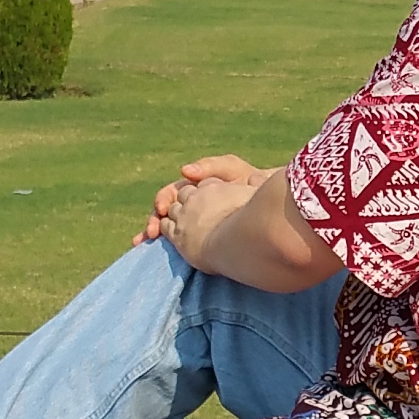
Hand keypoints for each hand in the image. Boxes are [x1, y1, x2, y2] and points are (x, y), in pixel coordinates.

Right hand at [139, 154, 266, 244]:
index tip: (160, 209)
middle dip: (152, 222)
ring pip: (168, 230)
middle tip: (150, 232)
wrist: (271, 201)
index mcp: (194, 188)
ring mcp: (195, 223)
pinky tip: (156, 251)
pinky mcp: (201, 239)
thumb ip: (210, 166)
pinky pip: (181, 244)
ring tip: (147, 241)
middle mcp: (191, 206)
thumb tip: (184, 171)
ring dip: (154, 234)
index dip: (162, 201)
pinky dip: (166, 247)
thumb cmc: (251, 181)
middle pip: (164, 214)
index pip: (170, 195)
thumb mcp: (232, 169)